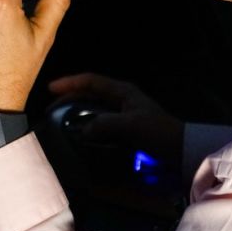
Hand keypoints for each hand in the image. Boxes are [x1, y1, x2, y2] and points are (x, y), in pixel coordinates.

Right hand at [47, 73, 183, 170]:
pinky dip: (89, 125)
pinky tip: (82, 135)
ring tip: (63, 122)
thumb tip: (82, 131)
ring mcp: (125, 112)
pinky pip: (101, 121)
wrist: (180, 149)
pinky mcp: (127, 127)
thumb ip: (104, 124)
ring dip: (78, 112)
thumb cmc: (157, 131)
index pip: (91, 81)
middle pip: (90, 93)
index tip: (51, 89)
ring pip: (94, 107)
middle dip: (70, 98)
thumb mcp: (130, 125)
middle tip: (52, 109)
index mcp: (122, 91)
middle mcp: (122, 98)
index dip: (70, 82)